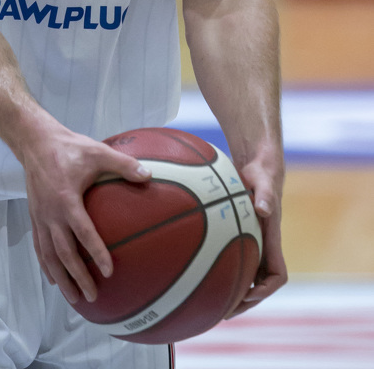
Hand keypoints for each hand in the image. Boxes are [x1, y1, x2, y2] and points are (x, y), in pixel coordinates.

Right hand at [21, 125, 150, 305]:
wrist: (36, 142)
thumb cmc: (69, 147)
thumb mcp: (97, 152)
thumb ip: (123, 164)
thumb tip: (149, 175)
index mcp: (66, 199)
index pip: (82, 232)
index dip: (96, 252)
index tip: (109, 271)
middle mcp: (51, 213)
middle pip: (63, 252)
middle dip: (78, 276)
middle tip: (93, 295)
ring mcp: (40, 217)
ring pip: (49, 255)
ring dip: (61, 278)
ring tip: (74, 298)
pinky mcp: (34, 216)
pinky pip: (39, 246)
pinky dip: (46, 265)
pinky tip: (54, 279)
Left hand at [227, 155, 287, 316]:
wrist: (259, 167)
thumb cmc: (261, 174)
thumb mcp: (263, 182)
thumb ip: (265, 195)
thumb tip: (263, 210)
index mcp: (272, 238)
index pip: (277, 275)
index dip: (265, 290)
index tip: (248, 295)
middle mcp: (265, 245)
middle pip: (261, 284)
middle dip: (246, 300)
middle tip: (223, 312)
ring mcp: (255, 242)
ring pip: (249, 276)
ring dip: (236, 291)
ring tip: (212, 303)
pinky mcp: (244, 236)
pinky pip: (237, 260)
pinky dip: (226, 272)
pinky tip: (203, 275)